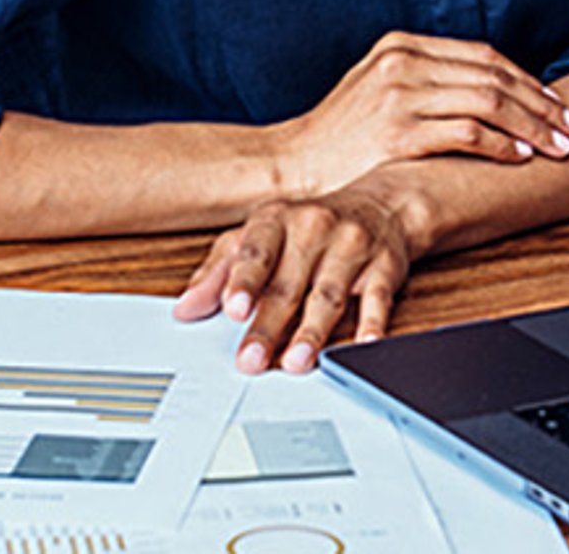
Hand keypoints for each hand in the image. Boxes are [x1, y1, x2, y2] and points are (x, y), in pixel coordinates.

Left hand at [172, 184, 426, 373]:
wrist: (381, 204)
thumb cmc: (308, 227)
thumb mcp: (258, 237)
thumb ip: (219, 272)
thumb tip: (184, 309)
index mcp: (276, 220)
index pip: (255, 252)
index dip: (243, 282)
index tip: (232, 310)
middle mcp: (314, 228)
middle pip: (288, 285)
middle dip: (268, 326)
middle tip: (250, 360)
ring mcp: (351, 247)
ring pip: (328, 296)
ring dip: (311, 332)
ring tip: (295, 362)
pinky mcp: (384, 267)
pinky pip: (377, 299)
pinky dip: (370, 324)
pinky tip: (362, 345)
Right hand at [269, 31, 568, 196]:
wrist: (291, 164)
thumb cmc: (340, 137)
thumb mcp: (378, 89)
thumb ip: (426, 80)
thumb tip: (486, 92)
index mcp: (401, 46)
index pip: (484, 56)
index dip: (528, 81)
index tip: (557, 105)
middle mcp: (403, 62)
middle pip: (494, 76)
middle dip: (542, 104)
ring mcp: (399, 95)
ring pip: (488, 102)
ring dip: (532, 126)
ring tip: (558, 147)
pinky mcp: (396, 132)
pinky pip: (466, 132)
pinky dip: (500, 144)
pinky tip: (519, 157)